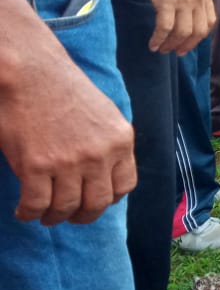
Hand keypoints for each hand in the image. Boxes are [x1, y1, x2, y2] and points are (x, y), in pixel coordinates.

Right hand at [0, 0, 136, 225]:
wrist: (31, 72)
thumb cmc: (65, 89)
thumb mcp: (105, 115)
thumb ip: (110, 144)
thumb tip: (106, 174)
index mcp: (120, 141)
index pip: (125, 186)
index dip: (109, 199)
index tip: (94, 201)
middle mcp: (99, 154)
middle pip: (97, 203)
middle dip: (83, 216)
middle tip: (70, 217)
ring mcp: (68, 162)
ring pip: (65, 208)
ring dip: (54, 217)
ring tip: (45, 215)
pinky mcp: (35, 166)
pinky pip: (36, 204)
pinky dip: (29, 213)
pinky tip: (24, 211)